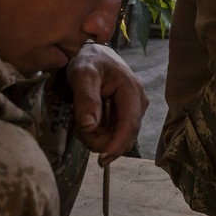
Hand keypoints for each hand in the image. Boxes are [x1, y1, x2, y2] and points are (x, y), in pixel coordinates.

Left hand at [66, 43, 147, 164]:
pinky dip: (96, 133)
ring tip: (80, 120)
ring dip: (95, 136)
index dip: (117, 145)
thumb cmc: (88, 61)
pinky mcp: (124, 117)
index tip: (102, 159)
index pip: (130, 126)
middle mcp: (137, 104)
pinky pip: (111, 135)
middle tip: (77, 127)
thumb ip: (86, 98)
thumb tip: (89, 126)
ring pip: (115, 139)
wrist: (92, 56)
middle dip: (98, 139)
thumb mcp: (83, 74)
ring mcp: (132, 112)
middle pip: (122, 137)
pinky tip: (87, 121)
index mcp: (132, 92)